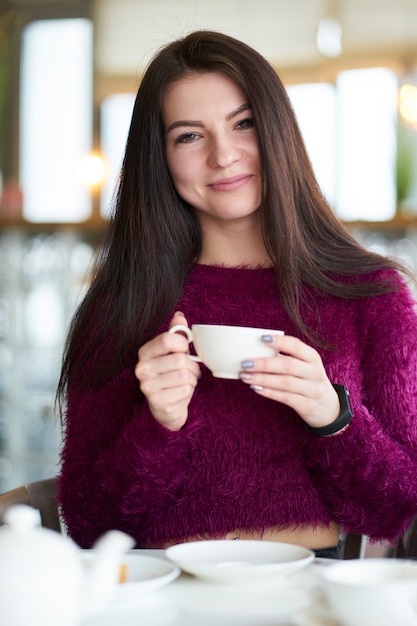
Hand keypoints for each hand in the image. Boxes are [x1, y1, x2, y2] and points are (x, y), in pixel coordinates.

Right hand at [135, 312, 199, 430]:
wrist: (167, 406)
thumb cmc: (171, 375)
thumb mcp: (174, 352)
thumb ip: (176, 334)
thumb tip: (179, 317)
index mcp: (145, 352)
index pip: (167, 339)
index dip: (183, 344)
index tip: (184, 350)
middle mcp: (142, 369)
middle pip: (179, 359)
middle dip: (192, 366)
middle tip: (189, 371)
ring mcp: (147, 386)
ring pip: (185, 376)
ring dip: (192, 380)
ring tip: (184, 382)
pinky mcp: (157, 402)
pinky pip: (185, 391)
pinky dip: (189, 392)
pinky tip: (180, 393)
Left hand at [239, 334, 339, 428]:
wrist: (328, 408)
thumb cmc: (308, 381)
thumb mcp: (304, 367)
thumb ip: (285, 358)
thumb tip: (254, 351)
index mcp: (313, 358)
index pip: (296, 346)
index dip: (279, 341)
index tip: (261, 338)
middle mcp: (315, 372)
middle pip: (288, 365)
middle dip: (264, 363)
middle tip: (245, 363)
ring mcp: (313, 390)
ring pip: (285, 382)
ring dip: (262, 379)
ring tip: (245, 376)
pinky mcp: (308, 405)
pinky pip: (285, 398)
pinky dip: (269, 392)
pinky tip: (255, 388)